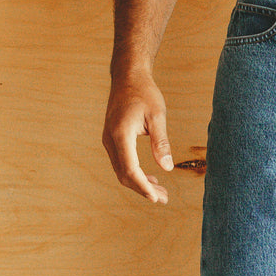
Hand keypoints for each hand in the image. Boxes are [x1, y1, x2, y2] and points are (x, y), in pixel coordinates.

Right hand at [102, 72, 172, 203]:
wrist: (128, 77)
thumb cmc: (144, 94)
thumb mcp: (157, 116)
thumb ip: (161, 143)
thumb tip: (167, 168)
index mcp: (120, 134)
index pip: (130, 169)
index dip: (143, 186)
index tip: (156, 198)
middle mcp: (110, 140)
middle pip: (124, 175)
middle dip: (143, 189)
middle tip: (165, 198)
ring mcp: (108, 140)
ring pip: (121, 171)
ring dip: (140, 184)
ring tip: (161, 192)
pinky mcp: (112, 140)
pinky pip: (121, 163)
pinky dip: (135, 174)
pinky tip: (151, 179)